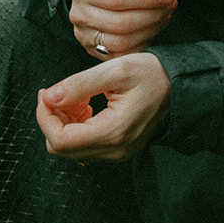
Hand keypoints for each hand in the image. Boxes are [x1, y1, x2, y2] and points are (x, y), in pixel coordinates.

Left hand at [36, 52, 171, 162]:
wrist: (179, 85)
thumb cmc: (151, 73)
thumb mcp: (115, 69)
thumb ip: (79, 84)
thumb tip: (50, 97)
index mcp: (113, 132)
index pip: (60, 140)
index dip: (44, 117)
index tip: (46, 93)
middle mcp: (114, 150)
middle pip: (61, 148)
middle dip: (52, 119)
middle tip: (59, 92)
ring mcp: (116, 153)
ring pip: (70, 149)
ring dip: (64, 122)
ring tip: (77, 96)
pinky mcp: (117, 149)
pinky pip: (84, 146)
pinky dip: (76, 126)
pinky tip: (86, 104)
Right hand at [69, 0, 176, 58]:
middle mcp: (78, 14)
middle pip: (120, 23)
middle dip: (152, 15)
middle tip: (171, 5)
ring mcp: (84, 36)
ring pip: (122, 42)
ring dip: (150, 30)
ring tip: (165, 15)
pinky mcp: (94, 51)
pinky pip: (122, 55)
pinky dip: (143, 43)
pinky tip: (154, 28)